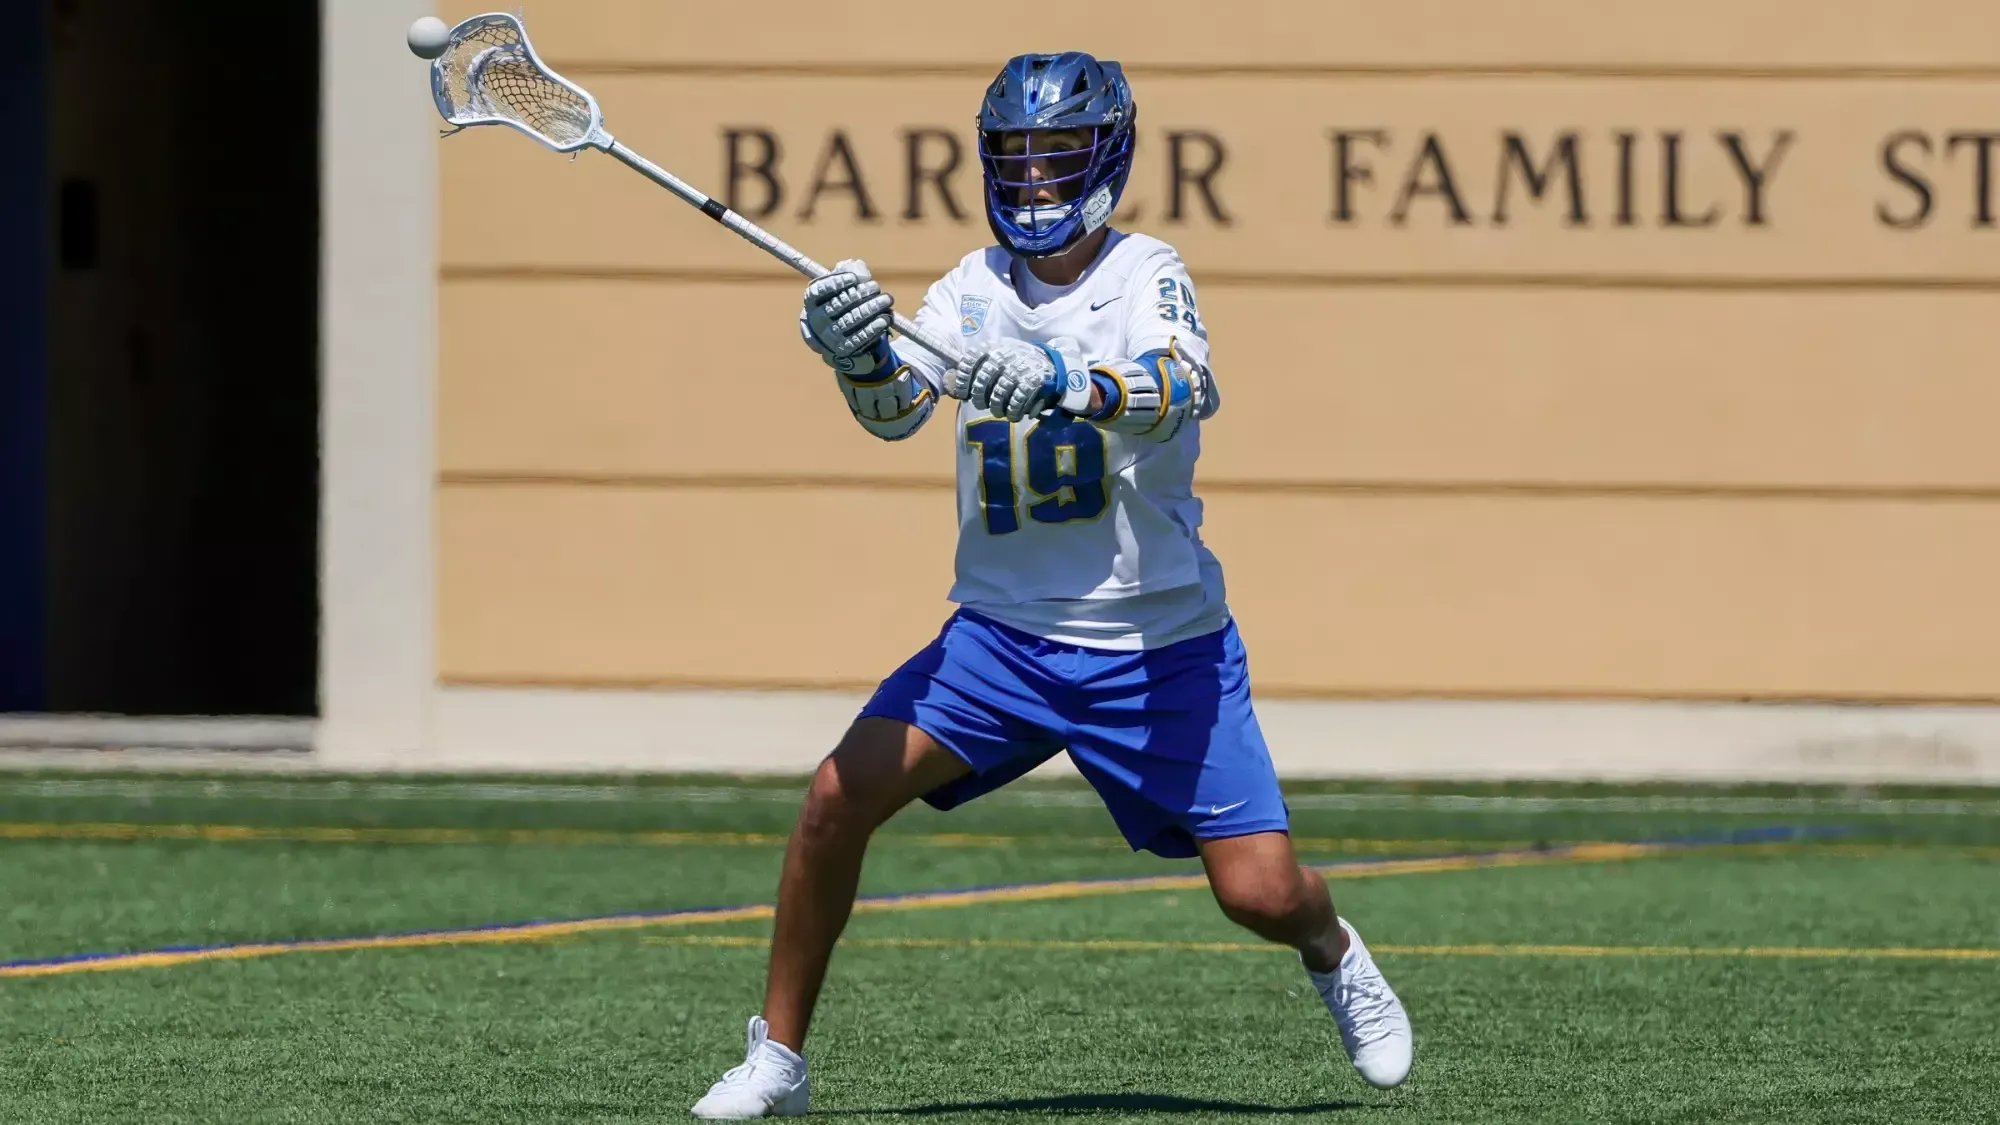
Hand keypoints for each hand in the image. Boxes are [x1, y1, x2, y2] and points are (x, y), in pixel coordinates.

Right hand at [800, 259, 891, 373]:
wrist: (839, 335)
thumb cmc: (842, 301)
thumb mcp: (842, 284)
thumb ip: (849, 271)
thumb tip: (860, 269)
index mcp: (812, 300)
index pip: (819, 290)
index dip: (836, 283)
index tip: (854, 278)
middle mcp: (817, 319)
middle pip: (838, 305)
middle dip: (860, 294)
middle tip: (876, 286)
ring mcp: (829, 336)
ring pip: (850, 320)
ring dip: (870, 309)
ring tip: (886, 300)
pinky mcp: (844, 348)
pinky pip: (858, 338)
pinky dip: (872, 328)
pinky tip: (884, 319)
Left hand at [960, 339, 1055, 421]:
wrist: (1047, 361)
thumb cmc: (1013, 363)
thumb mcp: (993, 358)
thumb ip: (972, 369)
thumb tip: (948, 382)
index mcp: (991, 347)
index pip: (970, 360)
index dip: (963, 379)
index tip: (964, 393)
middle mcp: (1004, 355)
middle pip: (983, 380)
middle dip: (979, 397)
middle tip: (981, 405)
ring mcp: (1019, 368)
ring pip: (999, 394)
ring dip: (996, 408)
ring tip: (998, 412)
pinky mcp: (1034, 381)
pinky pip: (1018, 401)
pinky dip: (1014, 411)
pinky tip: (1014, 414)